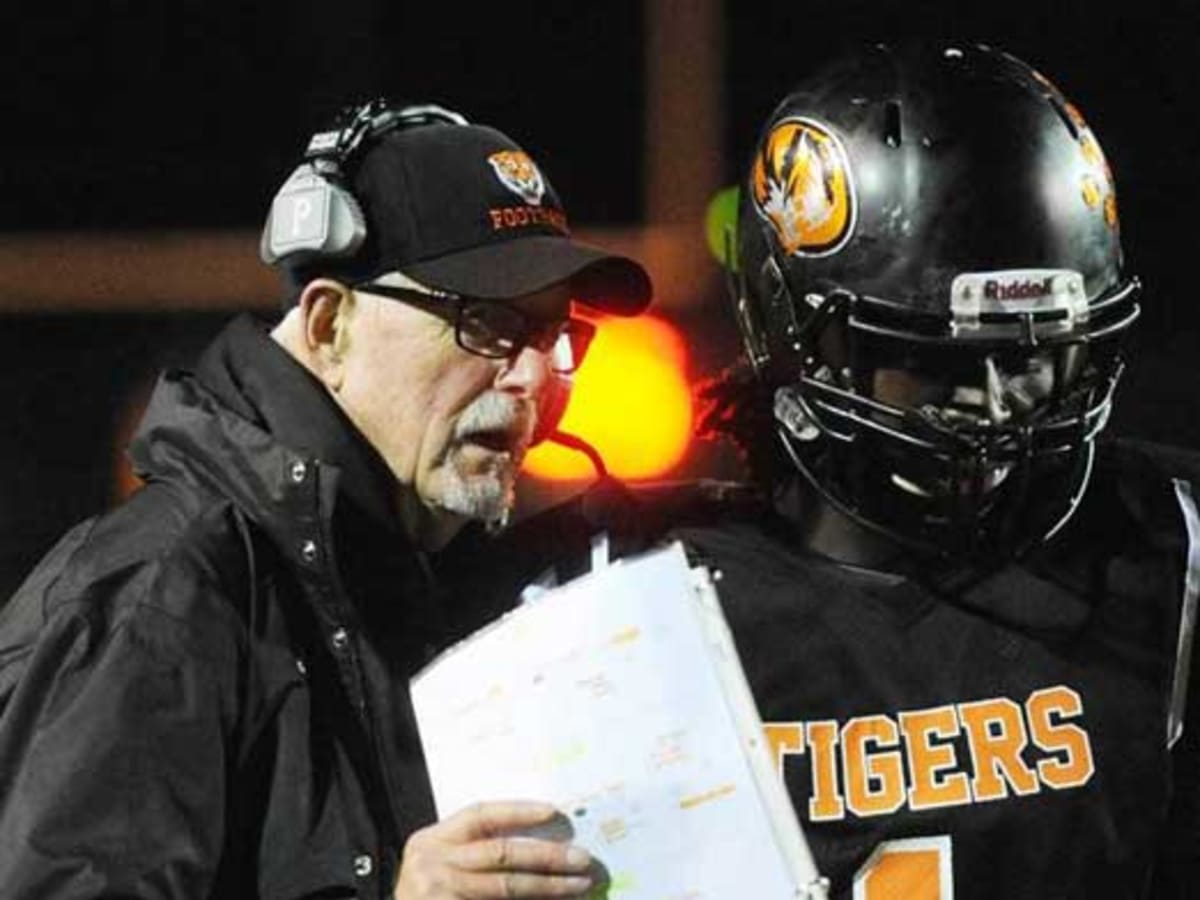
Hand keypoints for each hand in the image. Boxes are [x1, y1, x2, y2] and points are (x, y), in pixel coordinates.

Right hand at [393, 800, 593, 898]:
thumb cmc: (427, 895)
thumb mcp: (440, 865)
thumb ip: (473, 851)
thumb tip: (539, 840)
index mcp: (430, 841)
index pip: (480, 815)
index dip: (517, 811)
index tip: (553, 811)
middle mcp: (430, 864)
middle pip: (500, 853)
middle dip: (547, 855)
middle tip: (582, 857)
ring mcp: (437, 894)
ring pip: (506, 887)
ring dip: (549, 886)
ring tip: (579, 884)